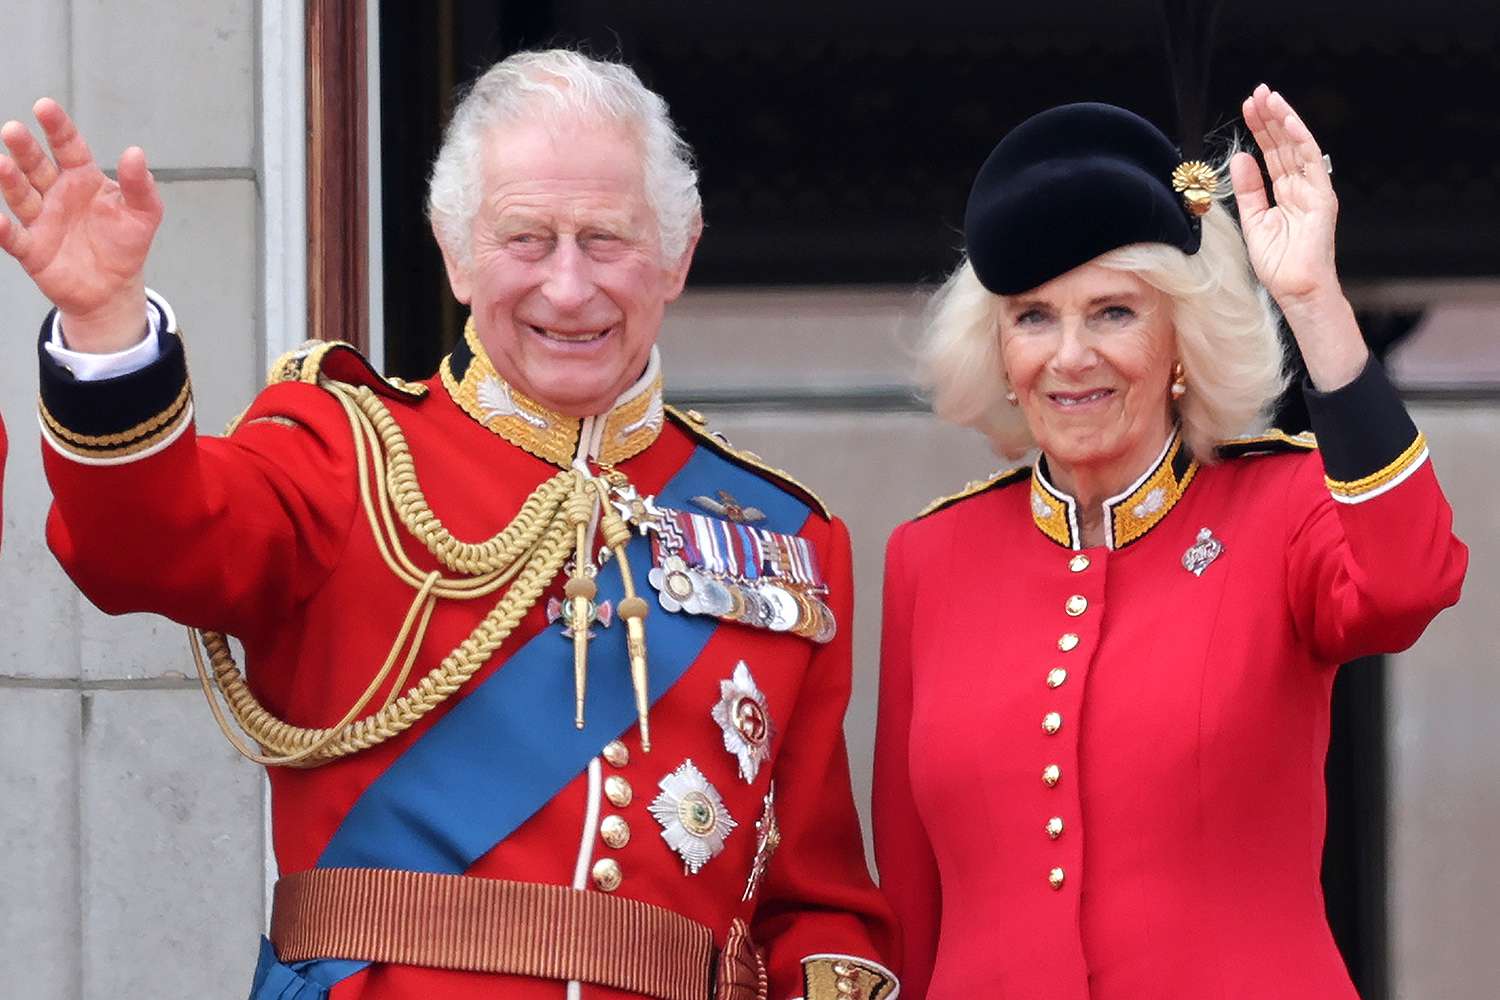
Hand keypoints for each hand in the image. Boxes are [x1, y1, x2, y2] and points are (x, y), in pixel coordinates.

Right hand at [0, 99, 161, 351]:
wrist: (114, 288)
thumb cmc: (125, 243)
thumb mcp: (144, 214)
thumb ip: (140, 186)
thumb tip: (135, 152)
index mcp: (82, 177)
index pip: (68, 146)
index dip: (57, 127)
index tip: (44, 106)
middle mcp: (56, 192)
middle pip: (37, 165)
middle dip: (24, 148)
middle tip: (13, 130)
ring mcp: (41, 219)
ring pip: (21, 195)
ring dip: (9, 180)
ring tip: (1, 164)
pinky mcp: (32, 249)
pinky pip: (14, 238)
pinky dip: (3, 229)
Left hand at [1231, 84, 1366, 389]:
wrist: (1295, 290)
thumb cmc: (1278, 263)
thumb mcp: (1253, 221)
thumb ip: (1247, 190)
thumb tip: (1239, 159)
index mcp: (1285, 192)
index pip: (1272, 153)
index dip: (1260, 130)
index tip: (1247, 107)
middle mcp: (1302, 187)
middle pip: (1284, 145)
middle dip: (1270, 118)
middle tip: (1256, 93)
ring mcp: (1314, 190)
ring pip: (1298, 147)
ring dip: (1283, 121)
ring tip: (1269, 98)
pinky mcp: (1322, 198)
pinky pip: (1311, 163)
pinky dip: (1299, 140)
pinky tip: (1287, 122)